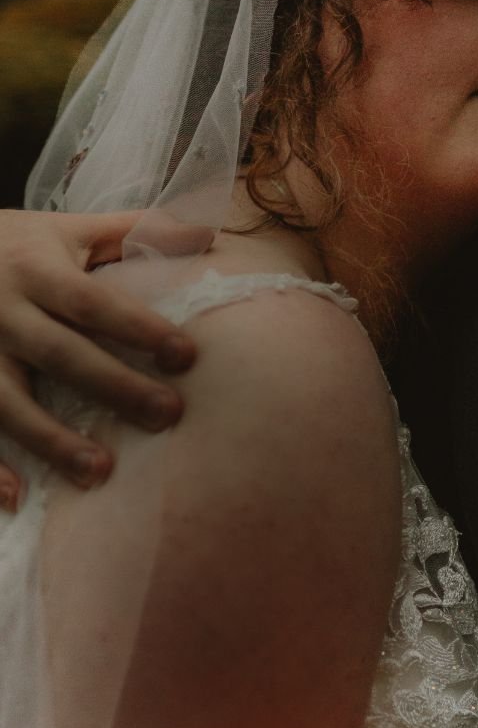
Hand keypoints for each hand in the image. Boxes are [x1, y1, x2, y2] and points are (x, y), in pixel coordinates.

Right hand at [0, 209, 196, 505]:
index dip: (138, 328)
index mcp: (35, 270)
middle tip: (168, 416)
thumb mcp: (69, 229)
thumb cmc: (17, 246)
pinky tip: (15, 498)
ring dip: (52, 439)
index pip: (91, 303)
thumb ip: (136, 230)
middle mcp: (2, 312)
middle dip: (114, 387)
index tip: (188, 355)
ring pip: (9, 401)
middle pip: (60, 355)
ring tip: (100, 472)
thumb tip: (207, 232)